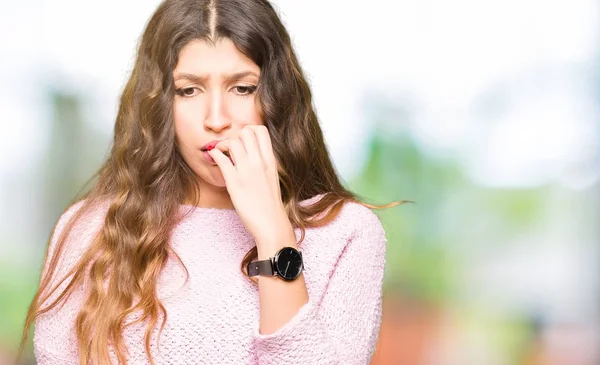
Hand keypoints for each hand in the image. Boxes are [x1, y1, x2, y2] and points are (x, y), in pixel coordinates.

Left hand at [207, 125, 293, 248]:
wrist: (271, 223)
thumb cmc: (270, 203)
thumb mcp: (272, 176)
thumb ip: (263, 162)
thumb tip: (250, 153)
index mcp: (270, 160)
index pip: (260, 130)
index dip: (248, 130)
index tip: (243, 141)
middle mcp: (259, 162)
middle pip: (245, 132)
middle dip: (235, 135)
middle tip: (230, 147)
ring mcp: (247, 171)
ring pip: (232, 142)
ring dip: (222, 144)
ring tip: (221, 153)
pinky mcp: (234, 182)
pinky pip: (221, 159)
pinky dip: (214, 154)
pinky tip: (213, 157)